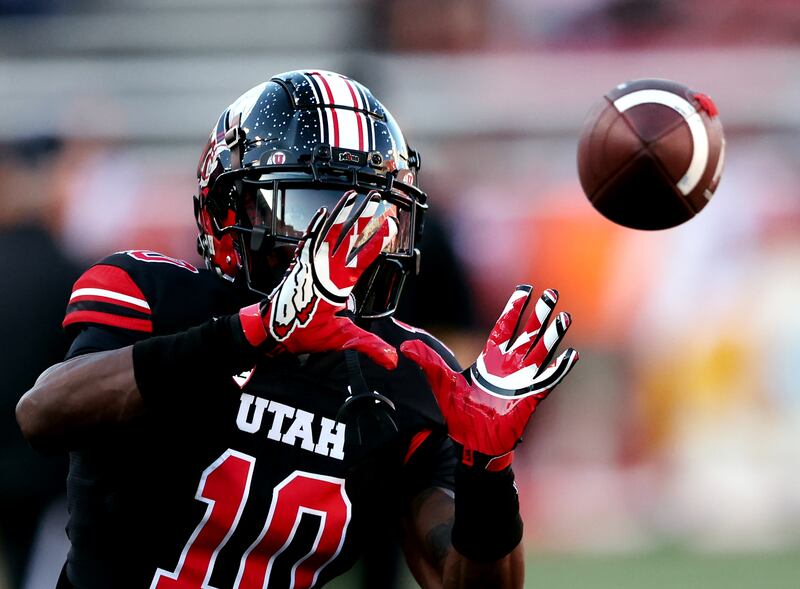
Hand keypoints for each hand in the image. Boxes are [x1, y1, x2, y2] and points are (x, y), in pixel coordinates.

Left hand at [239, 190, 398, 369]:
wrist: (271, 328)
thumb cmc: (303, 332)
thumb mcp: (340, 339)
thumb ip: (368, 345)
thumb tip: (392, 359)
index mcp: (338, 281)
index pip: (364, 255)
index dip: (379, 238)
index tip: (392, 223)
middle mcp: (325, 266)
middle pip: (350, 235)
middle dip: (366, 215)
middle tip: (378, 198)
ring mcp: (311, 261)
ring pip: (331, 230)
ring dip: (344, 212)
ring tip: (355, 194)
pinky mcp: (300, 262)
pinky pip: (311, 237)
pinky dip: (318, 223)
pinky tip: (324, 211)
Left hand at [400, 285, 578, 468]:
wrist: (471, 442)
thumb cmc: (459, 412)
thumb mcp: (441, 382)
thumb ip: (428, 361)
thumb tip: (404, 345)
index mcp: (490, 358)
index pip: (505, 327)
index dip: (515, 308)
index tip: (525, 289)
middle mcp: (509, 366)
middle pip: (528, 334)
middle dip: (540, 314)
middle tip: (552, 293)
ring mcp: (521, 381)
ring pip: (541, 352)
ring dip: (553, 336)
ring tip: (565, 318)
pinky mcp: (530, 399)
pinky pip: (548, 381)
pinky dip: (559, 369)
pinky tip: (570, 356)